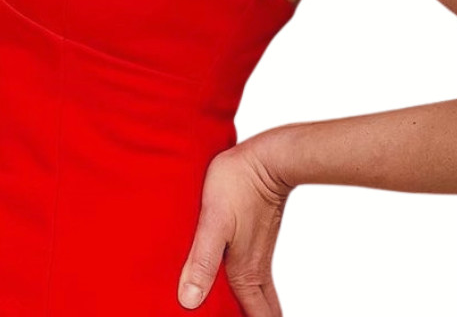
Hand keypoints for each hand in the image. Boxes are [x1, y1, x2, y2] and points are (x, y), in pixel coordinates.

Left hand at [178, 134, 291, 313]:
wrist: (268, 156)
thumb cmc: (240, 183)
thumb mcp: (213, 221)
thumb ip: (202, 261)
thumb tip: (188, 302)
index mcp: (245, 273)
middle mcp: (256, 268)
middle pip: (263, 312)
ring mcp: (260, 252)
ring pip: (260, 294)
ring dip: (250, 308)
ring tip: (232, 311)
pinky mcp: (258, 236)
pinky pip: (257, 274)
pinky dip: (249, 288)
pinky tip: (232, 277)